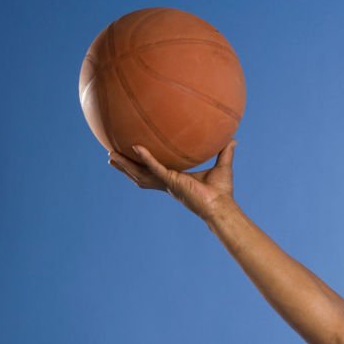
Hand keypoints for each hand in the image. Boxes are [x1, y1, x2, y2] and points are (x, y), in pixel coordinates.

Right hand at [108, 141, 237, 219]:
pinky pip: (155, 168)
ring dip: (126, 165)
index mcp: (175, 180)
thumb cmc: (222, 192)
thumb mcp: (223, 166)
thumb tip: (232, 138)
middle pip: (140, 174)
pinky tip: (136, 147)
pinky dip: (146, 158)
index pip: (154, 171)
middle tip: (111, 156)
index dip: (142, 164)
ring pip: (141, 173)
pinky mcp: (172, 182)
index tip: (133, 155)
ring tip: (110, 155)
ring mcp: (168, 183)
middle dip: (126, 167)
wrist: (221, 206)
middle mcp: (168, 183)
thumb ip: (225, 151)